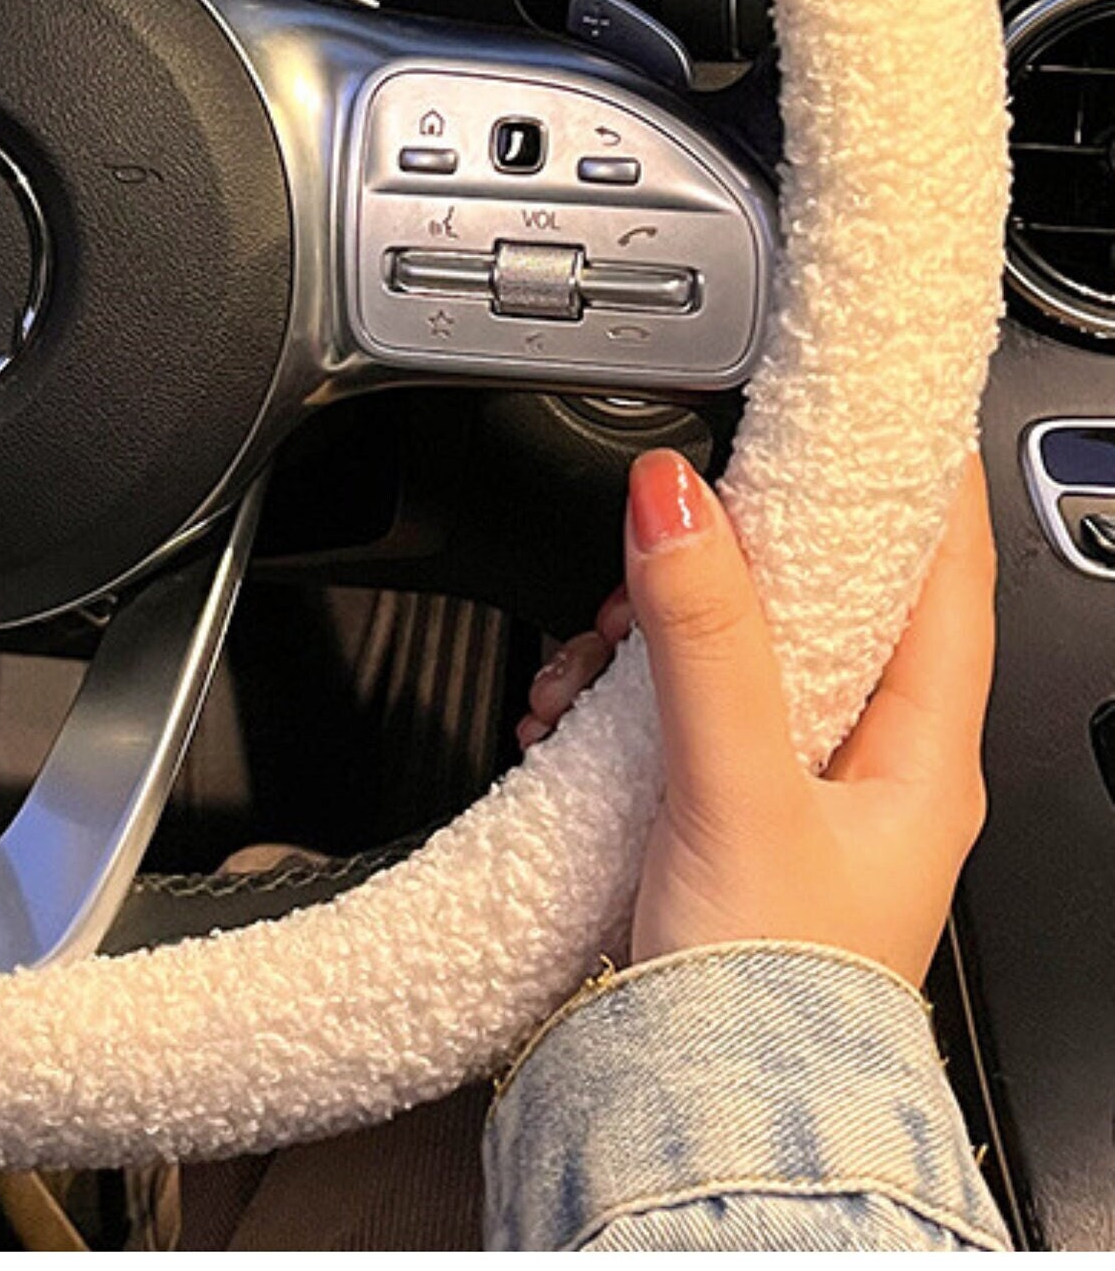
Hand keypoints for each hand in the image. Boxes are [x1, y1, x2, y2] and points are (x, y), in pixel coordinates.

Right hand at [523, 448, 995, 985]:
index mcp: (924, 752)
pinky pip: (677, 711)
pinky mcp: (725, 818)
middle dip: (723, 562)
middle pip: (816, 600)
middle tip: (660, 549)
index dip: (914, 476)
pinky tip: (570, 712)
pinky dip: (618, 693)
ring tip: (590, 662)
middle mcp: (874, 767)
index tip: (870, 398)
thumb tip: (680, 498)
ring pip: (733, 652)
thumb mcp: (734, 784)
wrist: (707, 1119)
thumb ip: (706, 634)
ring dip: (649, 634)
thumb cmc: (767, 991)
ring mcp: (797, 793)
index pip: (946, 570)